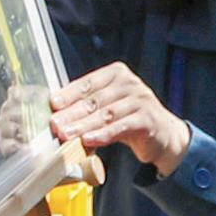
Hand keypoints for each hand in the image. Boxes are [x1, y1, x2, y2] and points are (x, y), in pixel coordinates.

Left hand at [49, 61, 191, 177]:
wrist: (163, 135)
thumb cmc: (128, 118)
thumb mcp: (109, 106)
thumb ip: (88, 105)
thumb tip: (57, 113)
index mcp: (116, 74)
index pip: (88, 83)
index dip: (69, 94)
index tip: (53, 104)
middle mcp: (129, 83)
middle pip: (94, 100)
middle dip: (72, 113)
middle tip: (55, 124)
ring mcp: (141, 100)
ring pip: (106, 114)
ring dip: (83, 126)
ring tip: (66, 134)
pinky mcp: (147, 119)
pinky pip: (120, 127)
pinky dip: (102, 135)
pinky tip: (88, 140)